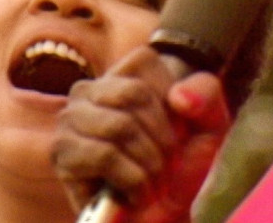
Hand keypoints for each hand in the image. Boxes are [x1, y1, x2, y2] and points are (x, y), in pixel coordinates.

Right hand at [51, 45, 230, 222]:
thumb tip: (178, 97)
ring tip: (150, 178)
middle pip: (133, 93)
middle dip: (162, 137)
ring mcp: (70, 119)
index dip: (171, 104)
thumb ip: (206, 93)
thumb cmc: (185, 163)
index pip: (146, 64)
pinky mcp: (62, 154)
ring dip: (148, 161)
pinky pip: (104, 155)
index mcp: (124, 71)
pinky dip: (132, 179)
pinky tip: (134, 192)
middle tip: (165, 164)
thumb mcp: (210, 123)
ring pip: (119, 125)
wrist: (168, 215)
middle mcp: (91, 88)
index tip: (176, 132)